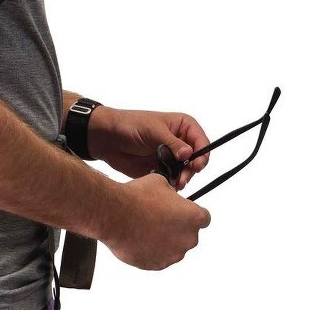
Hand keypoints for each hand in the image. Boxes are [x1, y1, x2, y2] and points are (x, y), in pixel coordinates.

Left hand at [89, 106, 210, 187]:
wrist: (107, 138)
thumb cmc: (130, 124)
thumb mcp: (153, 130)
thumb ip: (172, 142)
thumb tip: (189, 153)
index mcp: (183, 126)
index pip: (202, 142)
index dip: (202, 154)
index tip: (196, 165)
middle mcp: (180, 142)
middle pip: (197, 160)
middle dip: (192, 170)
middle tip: (183, 178)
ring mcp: (171, 157)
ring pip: (186, 172)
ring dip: (182, 178)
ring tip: (174, 183)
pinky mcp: (161, 169)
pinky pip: (172, 179)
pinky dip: (171, 183)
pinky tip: (165, 185)